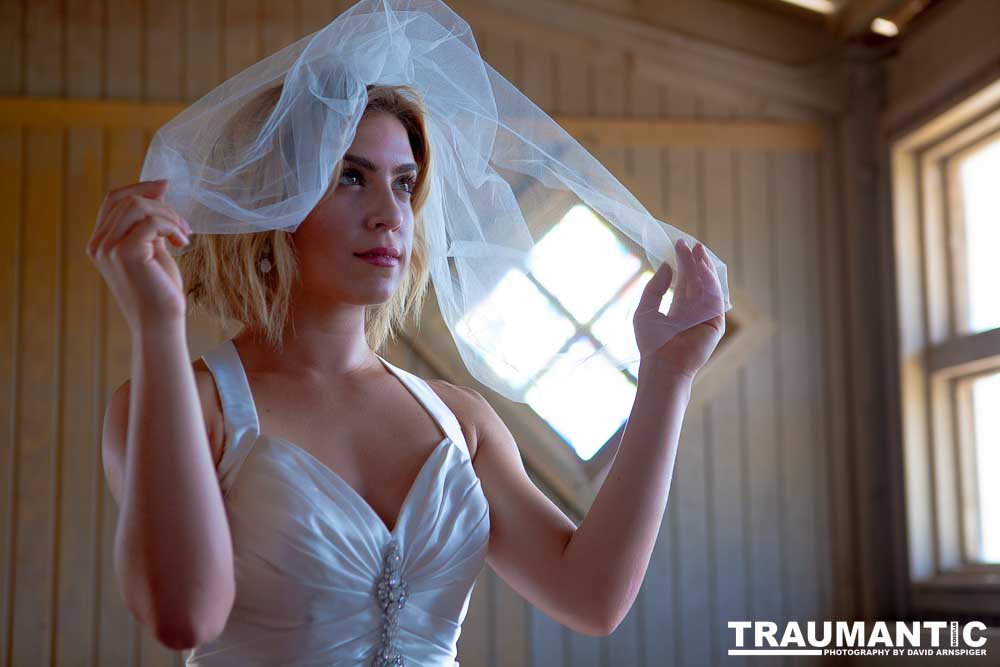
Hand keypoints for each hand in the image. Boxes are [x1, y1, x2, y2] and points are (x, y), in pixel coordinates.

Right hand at [86, 179, 191, 334]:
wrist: (160, 323)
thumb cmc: (159, 291)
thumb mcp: (152, 249)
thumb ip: (149, 224)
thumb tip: (158, 190)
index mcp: (100, 242)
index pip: (113, 199)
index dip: (140, 187)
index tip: (165, 186)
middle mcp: (99, 244)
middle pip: (126, 199)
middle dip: (161, 204)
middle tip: (183, 224)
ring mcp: (108, 248)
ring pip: (137, 206)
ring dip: (168, 215)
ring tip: (184, 234)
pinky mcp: (126, 253)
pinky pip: (151, 222)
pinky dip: (171, 226)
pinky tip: (182, 243)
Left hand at [633, 238, 725, 379]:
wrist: (661, 364)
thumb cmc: (651, 342)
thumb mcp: (646, 309)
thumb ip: (655, 287)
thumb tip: (665, 265)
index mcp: (679, 311)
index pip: (684, 283)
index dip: (683, 264)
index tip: (680, 246)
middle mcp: (694, 313)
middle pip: (697, 282)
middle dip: (695, 262)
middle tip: (691, 244)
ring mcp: (706, 317)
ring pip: (707, 287)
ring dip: (703, 268)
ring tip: (697, 250)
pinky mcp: (715, 323)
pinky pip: (714, 298)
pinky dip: (710, 282)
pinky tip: (702, 267)